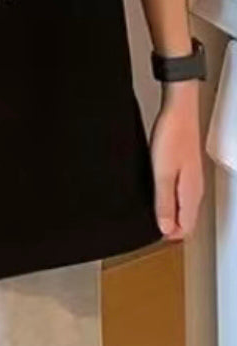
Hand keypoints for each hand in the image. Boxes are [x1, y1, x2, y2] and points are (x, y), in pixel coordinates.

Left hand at [149, 80, 203, 239]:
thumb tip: (165, 228)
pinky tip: (156, 190)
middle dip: (169, 227)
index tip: (152, 233)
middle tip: (150, 224)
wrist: (179, 109)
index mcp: (192, 194)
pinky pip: (180, 192)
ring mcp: (191, 178)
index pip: (186, 229)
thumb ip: (164, 202)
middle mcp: (195, 189)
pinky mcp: (185, 168)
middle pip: (186, 219)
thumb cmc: (172, 136)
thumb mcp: (162, 173)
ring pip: (184, 206)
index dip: (169, 235)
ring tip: (151, 211)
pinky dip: (168, 198)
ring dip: (169, 212)